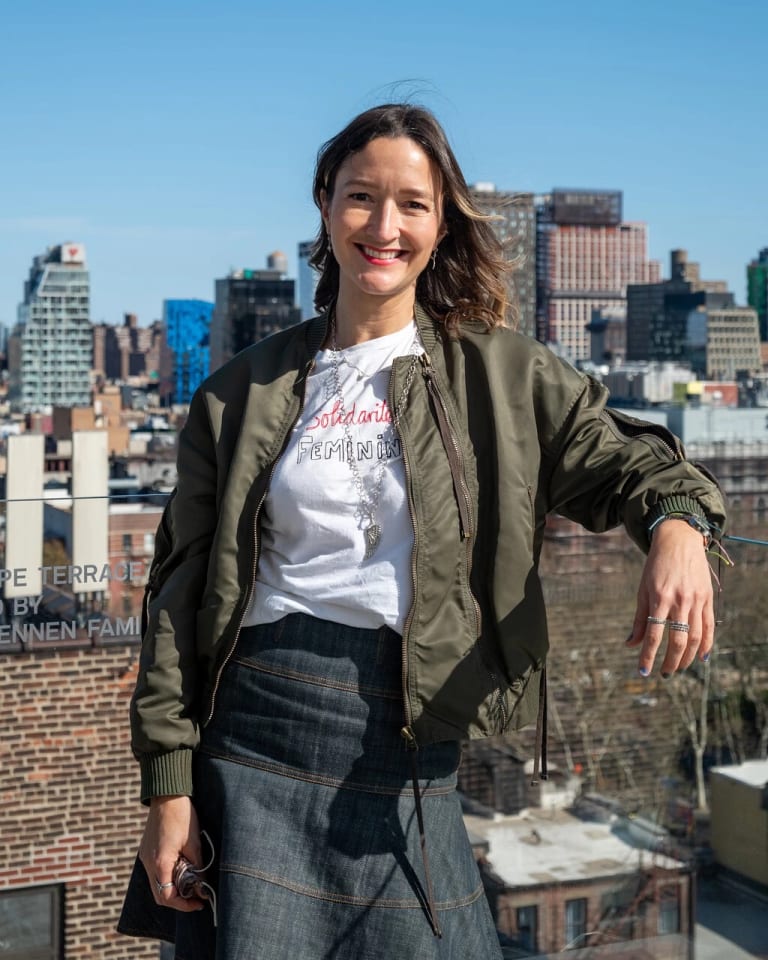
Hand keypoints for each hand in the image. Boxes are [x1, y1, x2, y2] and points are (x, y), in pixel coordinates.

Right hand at [139, 795, 204, 911]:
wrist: (166, 795)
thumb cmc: (182, 816)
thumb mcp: (194, 843)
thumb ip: (197, 867)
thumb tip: (202, 887)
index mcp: (160, 863)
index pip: (168, 897)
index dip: (184, 904)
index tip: (199, 903)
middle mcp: (148, 863)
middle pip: (160, 894)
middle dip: (178, 900)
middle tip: (196, 897)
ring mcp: (144, 857)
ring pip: (156, 884)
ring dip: (172, 887)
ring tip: (190, 882)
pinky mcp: (145, 851)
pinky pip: (154, 872)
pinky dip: (166, 876)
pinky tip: (180, 869)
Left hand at [626, 519, 714, 676]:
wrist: (679, 541)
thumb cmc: (656, 566)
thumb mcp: (643, 589)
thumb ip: (639, 618)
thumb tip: (630, 645)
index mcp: (659, 598)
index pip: (653, 635)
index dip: (647, 656)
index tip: (643, 671)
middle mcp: (679, 601)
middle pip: (677, 641)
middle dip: (670, 662)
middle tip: (663, 674)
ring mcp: (696, 600)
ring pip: (695, 637)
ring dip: (687, 657)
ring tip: (678, 668)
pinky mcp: (708, 598)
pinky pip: (709, 626)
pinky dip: (706, 644)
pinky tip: (700, 657)